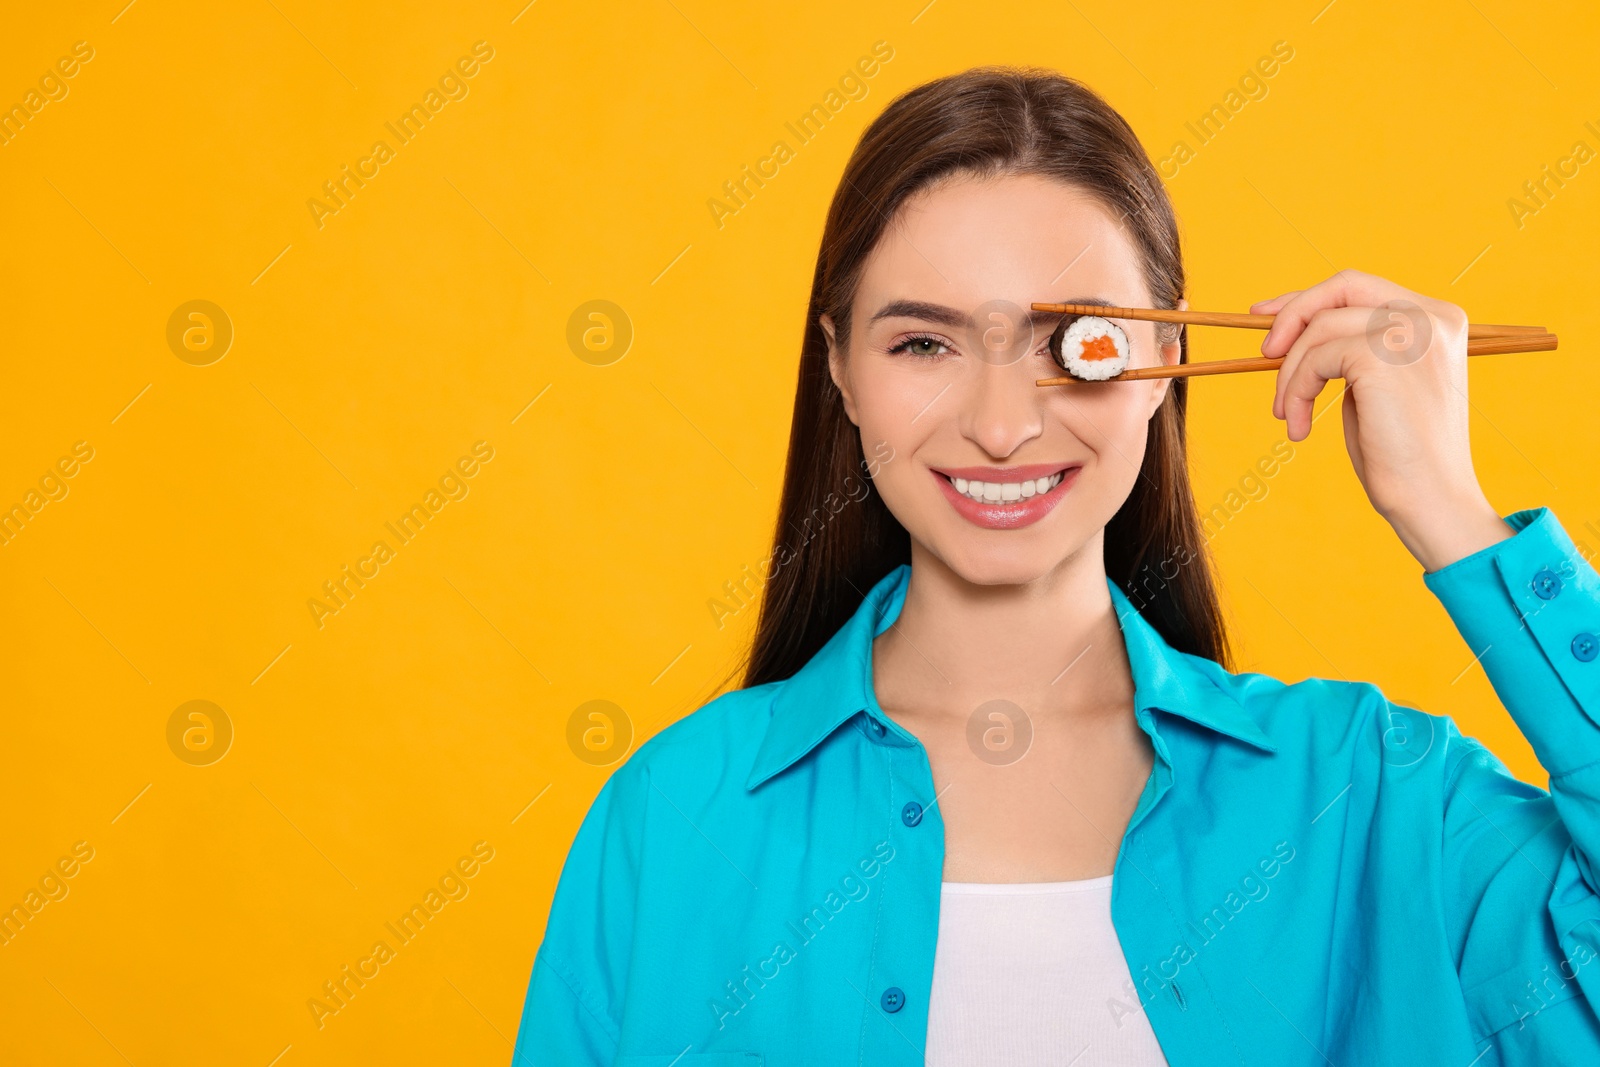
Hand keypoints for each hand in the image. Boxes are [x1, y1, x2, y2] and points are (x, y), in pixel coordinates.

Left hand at [1250, 269, 1510, 572]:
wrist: (1431, 500)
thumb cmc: (1399, 454)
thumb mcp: (1374, 386)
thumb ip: (1348, 350)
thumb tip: (1289, 328)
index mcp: (1437, 319)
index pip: (1360, 287)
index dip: (1308, 298)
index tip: (1265, 318)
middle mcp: (1432, 317)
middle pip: (1343, 286)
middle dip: (1292, 314)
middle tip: (1265, 354)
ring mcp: (1413, 332)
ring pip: (1320, 328)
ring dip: (1291, 375)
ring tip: (1289, 415)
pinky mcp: (1386, 356)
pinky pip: (1316, 359)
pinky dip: (1297, 391)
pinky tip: (1299, 427)